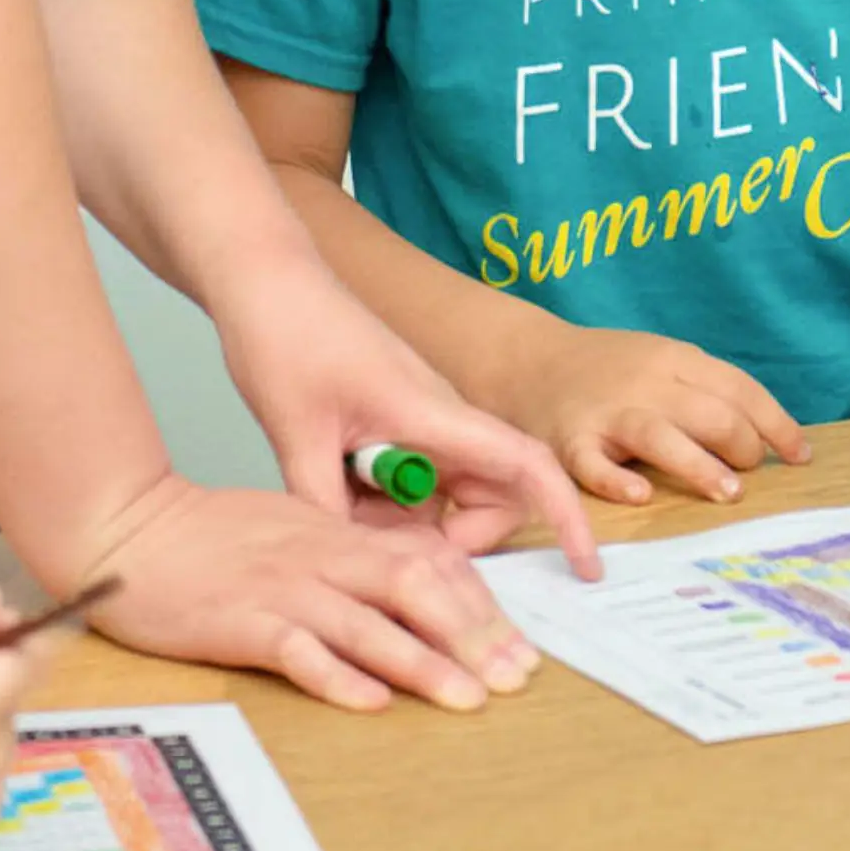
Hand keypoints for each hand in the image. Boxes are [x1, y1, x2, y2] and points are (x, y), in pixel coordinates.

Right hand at [81, 472, 549, 718]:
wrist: (131, 528)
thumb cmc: (210, 536)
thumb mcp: (291, 528)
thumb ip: (347, 555)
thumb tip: (411, 586)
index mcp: (337, 535)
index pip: (427, 563)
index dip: (480, 605)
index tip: (519, 646)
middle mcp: (321, 558)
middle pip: (415, 588)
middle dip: (473, 635)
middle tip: (517, 678)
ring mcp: (283, 590)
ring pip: (369, 622)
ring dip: (424, 662)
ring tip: (470, 698)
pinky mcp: (242, 622)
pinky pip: (299, 651)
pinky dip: (339, 676)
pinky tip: (372, 702)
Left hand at [212, 249, 600, 577]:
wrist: (263, 278)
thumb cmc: (286, 336)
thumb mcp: (297, 435)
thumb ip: (329, 510)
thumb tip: (354, 572)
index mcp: (434, 412)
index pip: (525, 465)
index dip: (566, 515)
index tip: (586, 566)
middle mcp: (440, 417)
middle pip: (493, 495)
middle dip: (459, 538)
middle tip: (391, 554)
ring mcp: (419, 417)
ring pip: (447, 493)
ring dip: (411, 522)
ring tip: (343, 513)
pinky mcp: (395, 419)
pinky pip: (414, 478)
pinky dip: (386, 502)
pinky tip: (333, 491)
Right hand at [488, 321, 809, 507]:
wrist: (526, 360)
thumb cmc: (606, 370)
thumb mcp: (659, 361)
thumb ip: (705, 392)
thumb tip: (769, 438)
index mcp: (675, 359)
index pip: (740, 389)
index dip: (776, 424)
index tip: (800, 457)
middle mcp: (646, 383)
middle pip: (710, 412)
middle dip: (743, 447)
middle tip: (749, 478)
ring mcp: (607, 413)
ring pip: (661, 435)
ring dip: (699, 464)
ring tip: (728, 493)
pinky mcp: (570, 442)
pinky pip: (595, 465)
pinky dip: (618, 480)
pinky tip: (641, 495)